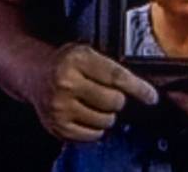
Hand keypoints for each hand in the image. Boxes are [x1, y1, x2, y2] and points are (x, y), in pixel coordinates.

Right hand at [25, 43, 158, 141]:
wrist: (36, 74)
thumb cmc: (67, 63)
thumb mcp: (87, 52)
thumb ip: (111, 66)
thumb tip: (141, 87)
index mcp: (77, 59)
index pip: (116, 76)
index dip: (138, 88)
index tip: (151, 96)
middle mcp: (67, 82)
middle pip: (113, 101)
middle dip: (119, 100)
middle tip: (112, 95)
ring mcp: (60, 106)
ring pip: (105, 121)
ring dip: (108, 115)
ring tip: (97, 105)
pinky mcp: (57, 126)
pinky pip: (92, 135)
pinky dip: (96, 129)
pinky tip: (89, 115)